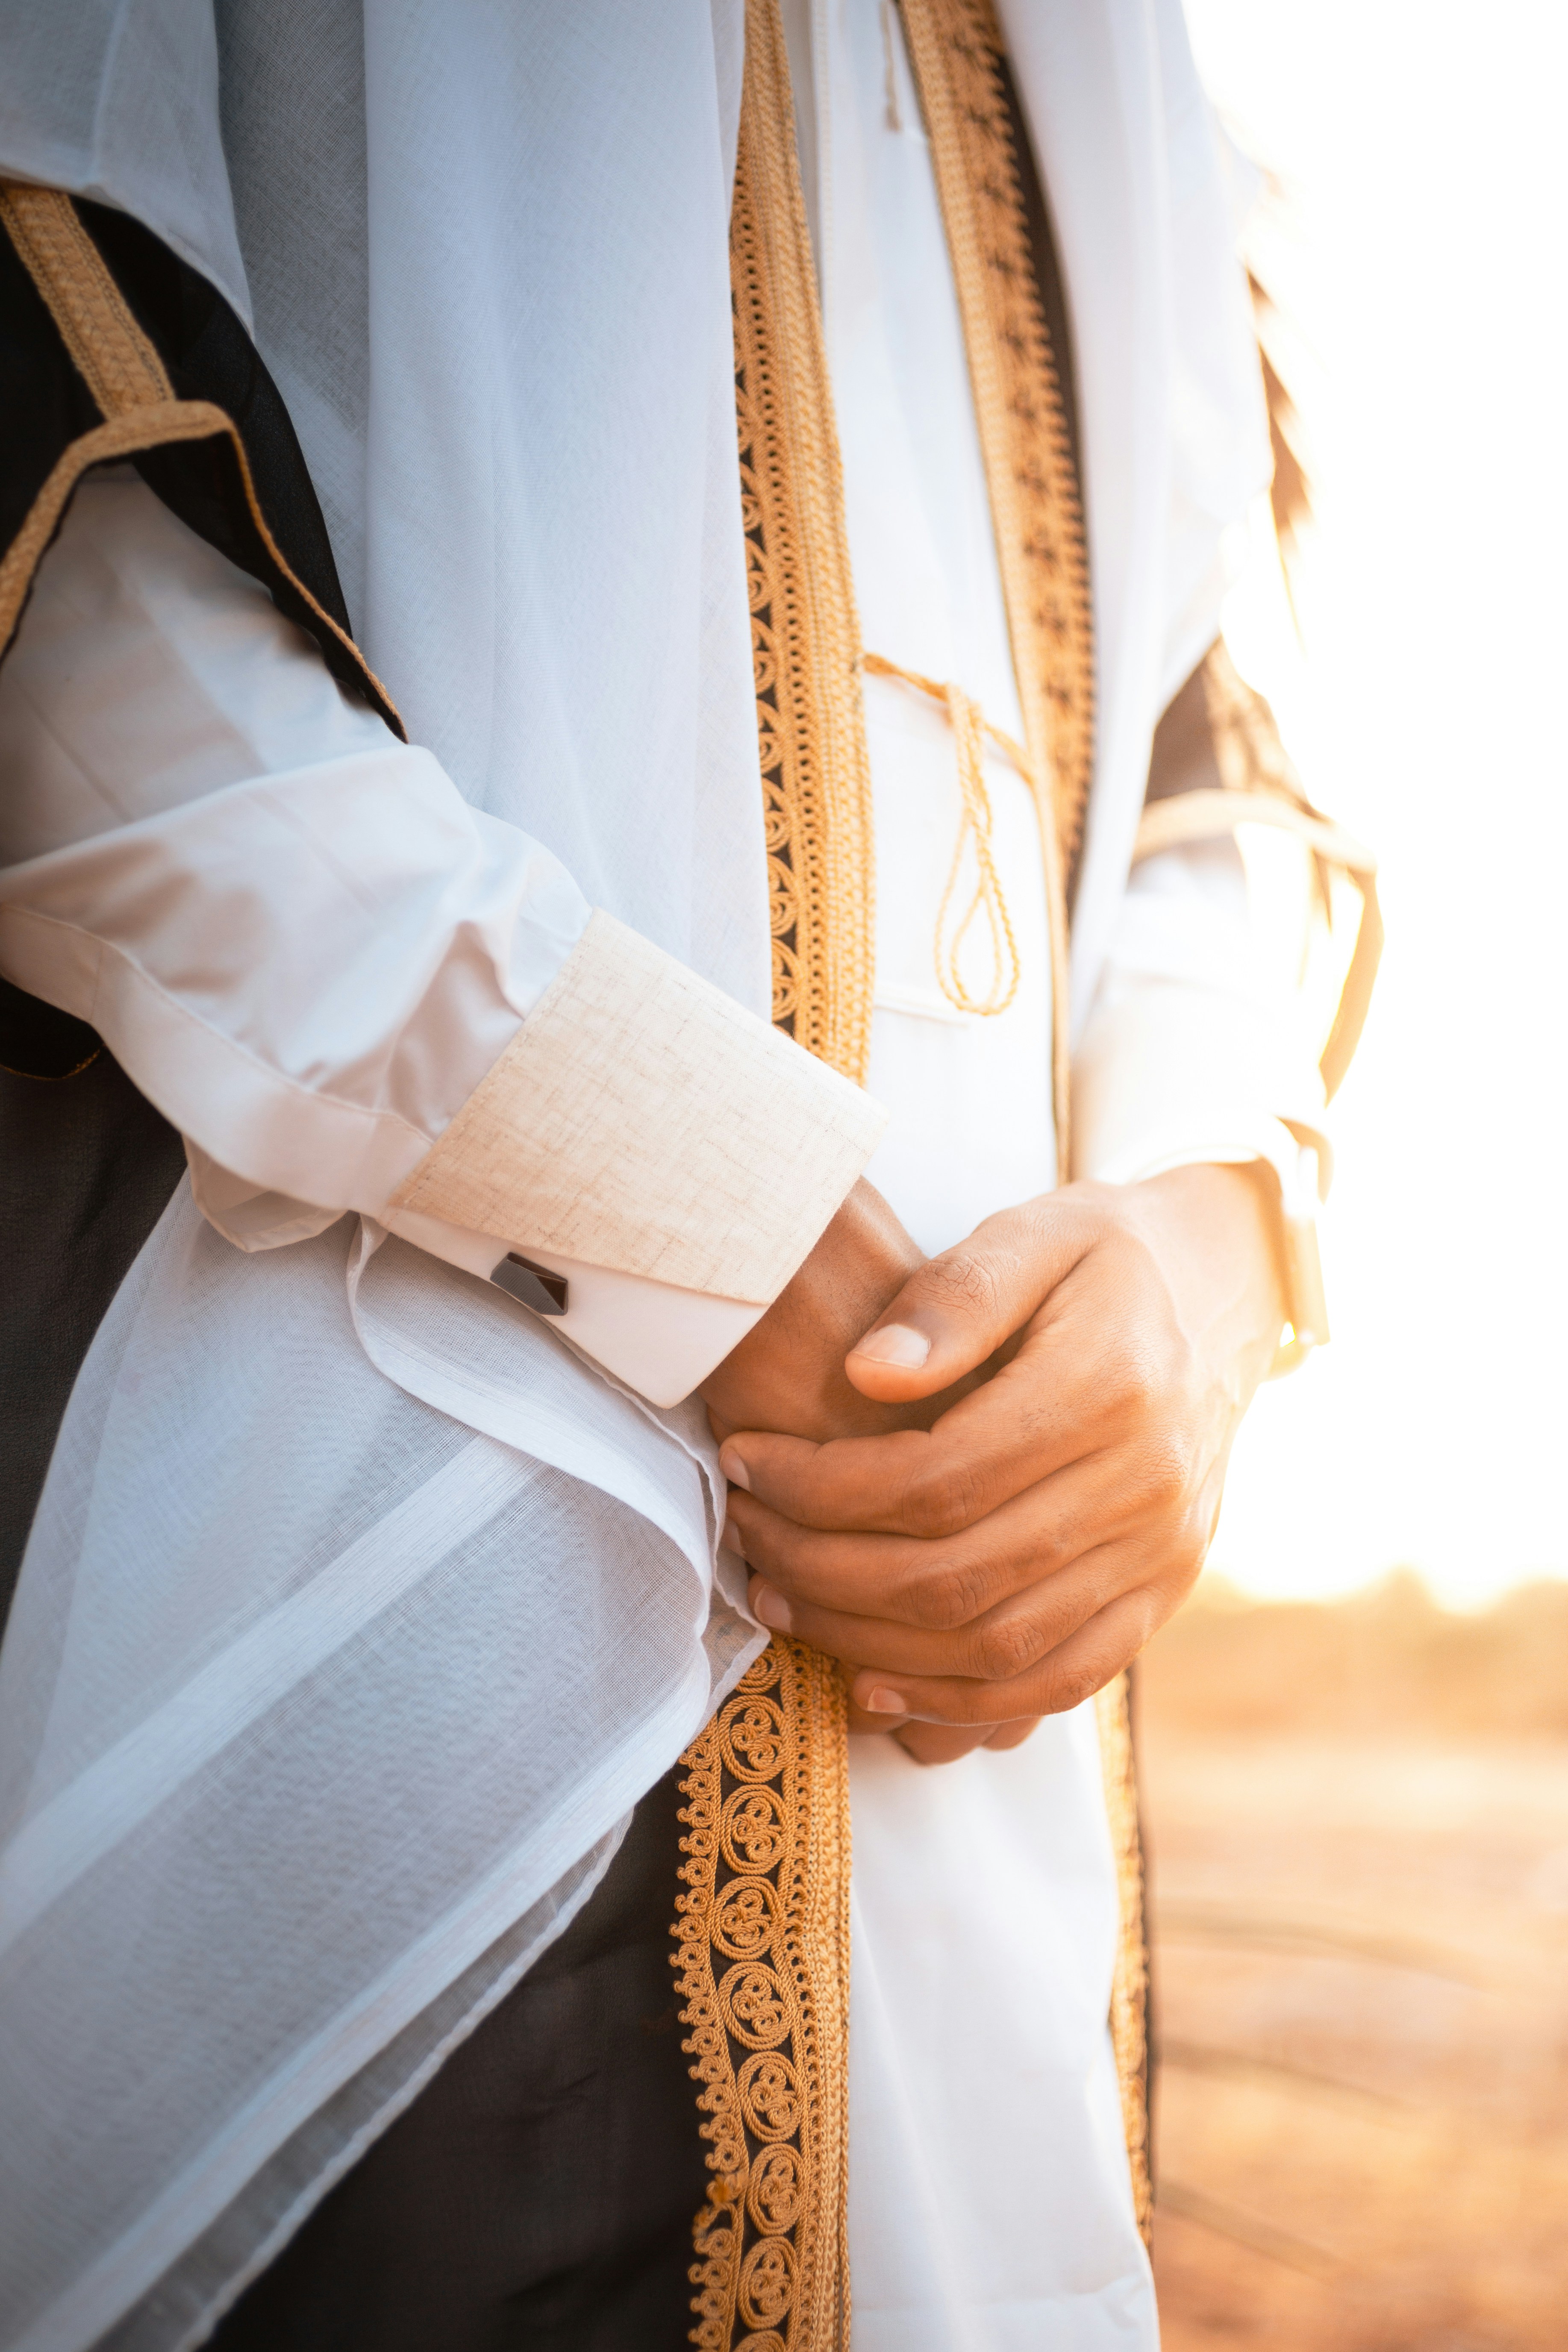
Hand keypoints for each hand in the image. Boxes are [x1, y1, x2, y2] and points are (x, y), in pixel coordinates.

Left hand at [718, 1164, 1284, 1745]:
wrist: (1224, 1290)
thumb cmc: (1103, 1255)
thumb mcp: (1033, 1233)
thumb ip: (952, 1298)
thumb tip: (866, 1373)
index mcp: (1109, 1390)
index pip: (936, 1480)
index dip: (821, 1489)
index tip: (744, 1465)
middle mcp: (1147, 1487)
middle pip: (956, 1575)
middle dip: (826, 1572)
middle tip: (746, 1540)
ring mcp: (1162, 1554)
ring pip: (997, 1647)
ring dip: (871, 1645)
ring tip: (783, 1602)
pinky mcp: (1162, 1595)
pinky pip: (1056, 1682)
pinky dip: (959, 1701)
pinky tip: (874, 1682)